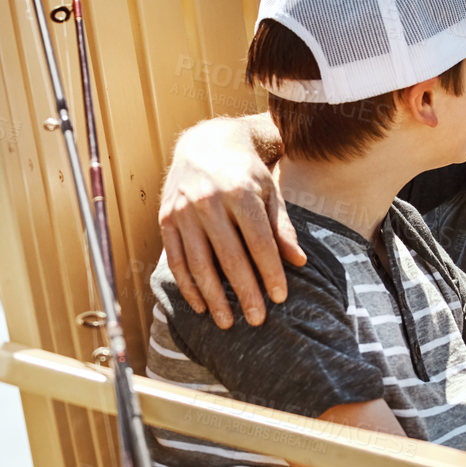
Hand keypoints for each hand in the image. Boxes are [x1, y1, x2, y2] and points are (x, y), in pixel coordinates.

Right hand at [157, 119, 304, 327]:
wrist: (205, 144)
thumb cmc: (245, 172)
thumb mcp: (270, 192)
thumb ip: (282, 227)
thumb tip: (299, 262)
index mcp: (240, 192)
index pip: (258, 242)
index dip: (270, 272)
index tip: (280, 298)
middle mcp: (208, 201)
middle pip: (229, 257)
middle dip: (244, 292)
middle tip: (257, 319)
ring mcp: (183, 211)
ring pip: (199, 263)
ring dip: (213, 297)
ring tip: (227, 322)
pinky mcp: (166, 219)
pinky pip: (176, 259)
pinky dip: (187, 286)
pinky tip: (200, 305)